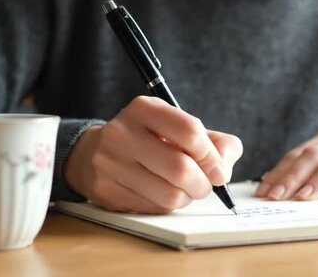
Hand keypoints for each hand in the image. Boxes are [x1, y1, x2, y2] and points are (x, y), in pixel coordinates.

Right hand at [64, 96, 242, 212]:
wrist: (94, 152)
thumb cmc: (149, 139)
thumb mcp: (178, 127)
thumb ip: (214, 142)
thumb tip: (223, 170)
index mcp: (144, 109)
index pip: (190, 131)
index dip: (211, 156)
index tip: (218, 170)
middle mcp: (122, 132)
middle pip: (181, 168)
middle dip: (203, 184)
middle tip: (205, 185)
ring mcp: (110, 162)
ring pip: (169, 195)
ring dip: (186, 198)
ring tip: (183, 189)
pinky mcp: (106, 190)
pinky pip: (153, 208)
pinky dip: (166, 206)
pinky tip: (160, 193)